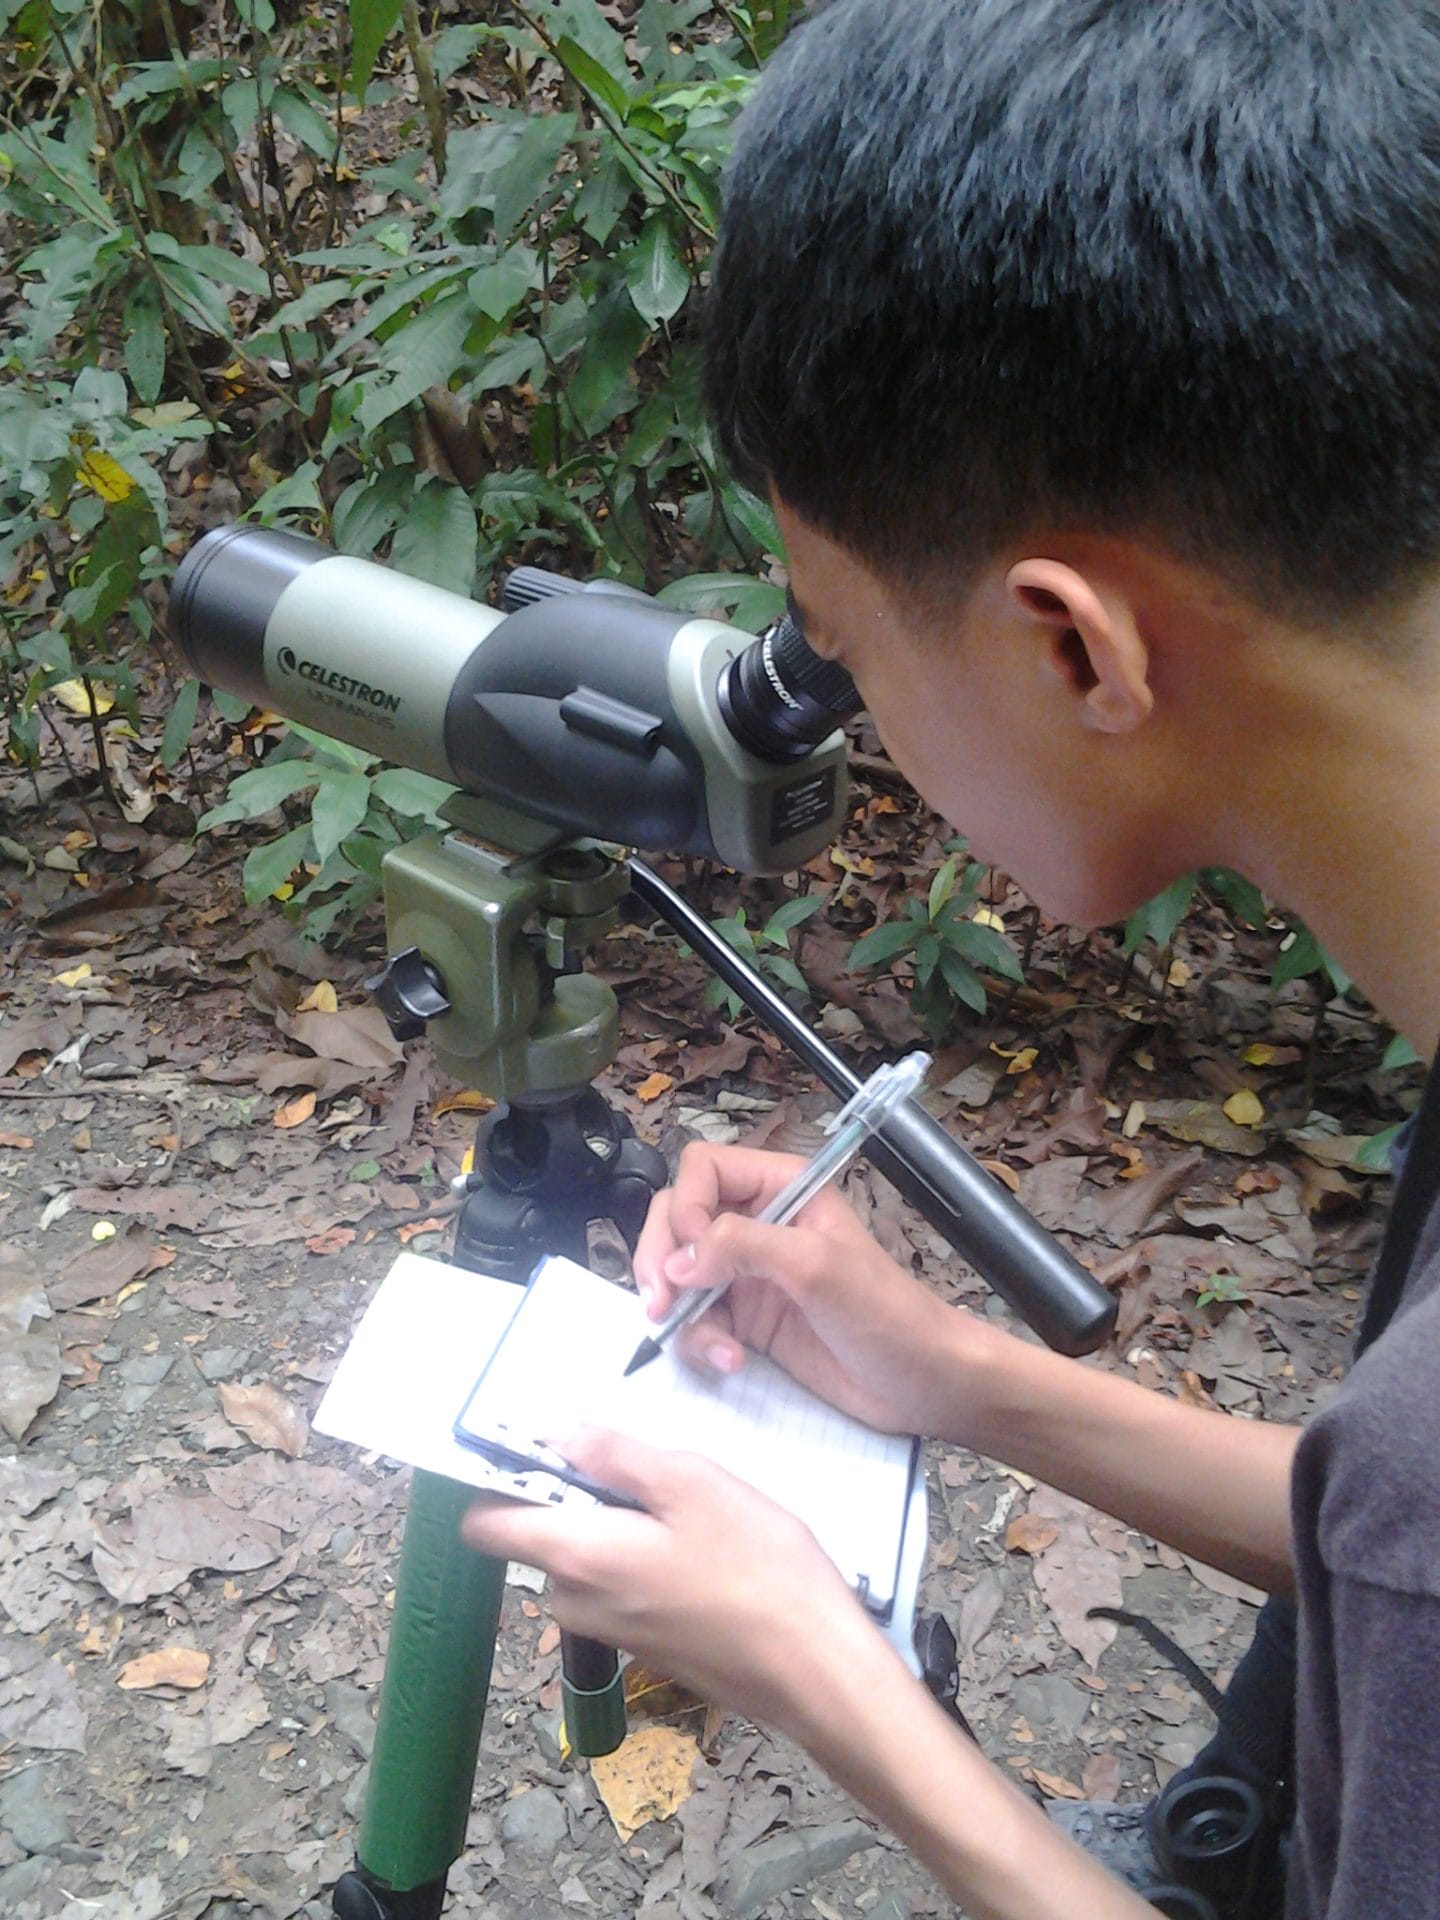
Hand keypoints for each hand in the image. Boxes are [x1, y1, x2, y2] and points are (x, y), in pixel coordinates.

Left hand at [461, 1426, 889, 1730]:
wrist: (814, 1668)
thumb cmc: (757, 1567)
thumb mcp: (691, 1483)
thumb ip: (614, 1455)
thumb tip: (554, 1433)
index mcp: (575, 1557)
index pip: (484, 1523)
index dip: (498, 1476)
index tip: (542, 1443)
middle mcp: (576, 1601)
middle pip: (541, 1533)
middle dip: (581, 1493)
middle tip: (654, 1471)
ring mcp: (611, 1630)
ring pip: (586, 1556)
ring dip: (621, 1524)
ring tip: (691, 1509)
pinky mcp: (645, 1645)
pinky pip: (619, 1584)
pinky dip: (644, 1556)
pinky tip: (706, 1549)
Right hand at [632, 1140, 988, 1440]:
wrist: (922, 1383)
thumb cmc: (887, 1313)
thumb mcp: (817, 1266)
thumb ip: (744, 1246)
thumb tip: (679, 1260)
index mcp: (783, 1189)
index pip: (703, 1169)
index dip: (686, 1208)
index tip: (690, 1257)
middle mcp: (759, 1224)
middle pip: (677, 1220)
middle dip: (663, 1262)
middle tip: (660, 1304)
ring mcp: (749, 1275)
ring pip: (679, 1276)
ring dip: (682, 1314)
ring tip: (715, 1347)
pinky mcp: (748, 1321)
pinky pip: (696, 1321)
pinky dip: (701, 1343)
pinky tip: (730, 1361)